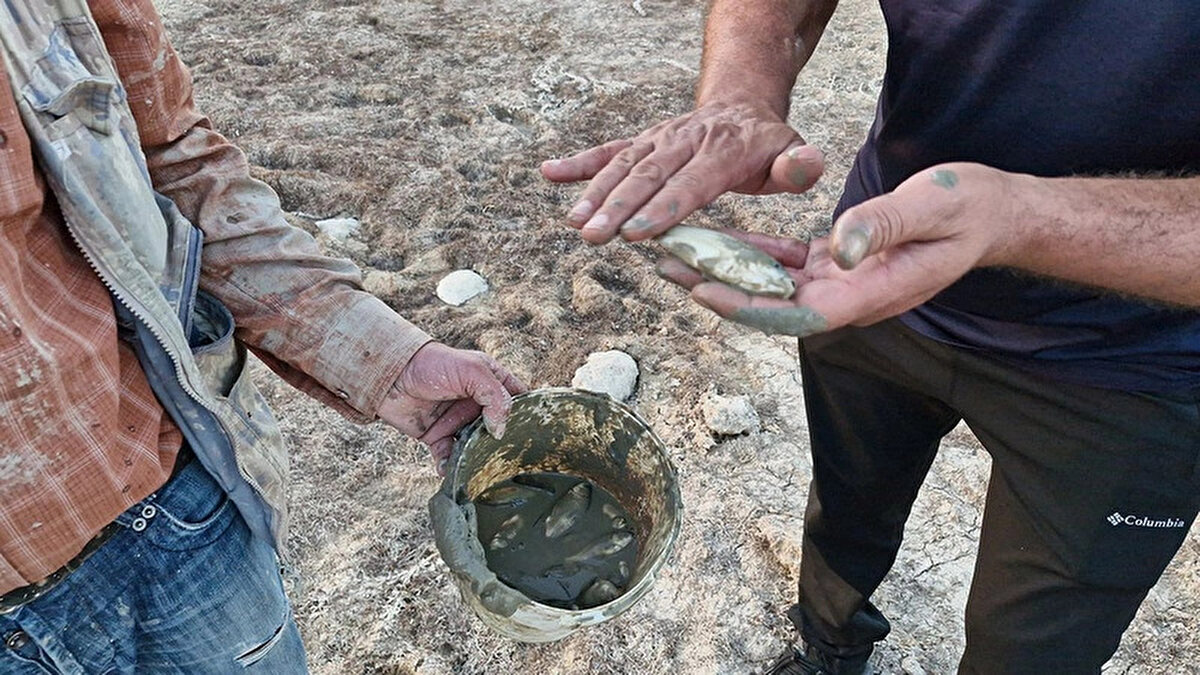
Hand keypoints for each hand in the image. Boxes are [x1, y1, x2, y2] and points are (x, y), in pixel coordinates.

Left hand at [377, 342, 526, 474]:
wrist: (389, 374)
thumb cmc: (432, 363)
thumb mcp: (472, 371)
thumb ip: (494, 396)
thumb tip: (501, 430)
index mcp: (490, 381)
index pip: (517, 399)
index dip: (527, 414)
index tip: (536, 433)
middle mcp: (476, 402)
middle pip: (499, 427)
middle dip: (504, 444)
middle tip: (510, 460)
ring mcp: (458, 420)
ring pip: (476, 445)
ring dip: (478, 458)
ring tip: (481, 470)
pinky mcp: (438, 435)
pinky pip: (449, 455)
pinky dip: (450, 465)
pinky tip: (449, 470)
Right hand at [540, 100, 825, 243]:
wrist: (742, 105)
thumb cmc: (768, 146)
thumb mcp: (794, 154)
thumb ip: (799, 166)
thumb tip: (804, 166)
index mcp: (724, 150)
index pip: (690, 183)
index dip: (663, 208)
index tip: (636, 233)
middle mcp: (686, 140)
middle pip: (649, 176)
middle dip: (618, 207)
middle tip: (593, 235)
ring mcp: (660, 139)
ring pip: (624, 166)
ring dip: (596, 193)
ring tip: (574, 222)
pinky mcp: (643, 141)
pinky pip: (609, 151)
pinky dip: (579, 163)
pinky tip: (550, 173)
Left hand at [657, 163, 1017, 335]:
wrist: (994, 213)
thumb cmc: (971, 207)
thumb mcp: (935, 205)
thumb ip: (887, 225)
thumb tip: (841, 247)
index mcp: (873, 293)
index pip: (798, 313)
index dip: (750, 306)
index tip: (706, 292)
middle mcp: (852, 297)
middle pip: (773, 305)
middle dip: (720, 289)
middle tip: (669, 268)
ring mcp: (845, 283)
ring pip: (774, 286)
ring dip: (728, 273)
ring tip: (679, 256)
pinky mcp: (841, 264)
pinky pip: (789, 265)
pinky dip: (754, 255)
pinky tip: (721, 242)